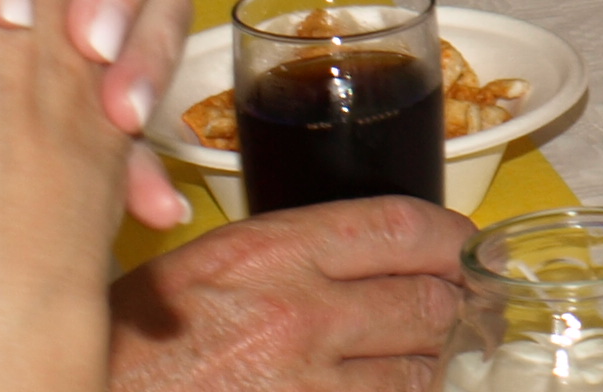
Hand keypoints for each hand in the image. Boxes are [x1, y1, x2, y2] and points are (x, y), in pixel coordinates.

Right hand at [107, 196, 472, 391]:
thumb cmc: (133, 344)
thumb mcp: (206, 267)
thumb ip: (290, 252)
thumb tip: (372, 256)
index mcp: (272, 252)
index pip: (400, 227)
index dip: (451, 237)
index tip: (468, 248)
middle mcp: (299, 316)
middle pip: (424, 302)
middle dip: (452, 308)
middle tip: (461, 312)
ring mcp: (304, 388)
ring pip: (415, 374)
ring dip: (433, 367)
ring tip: (432, 361)